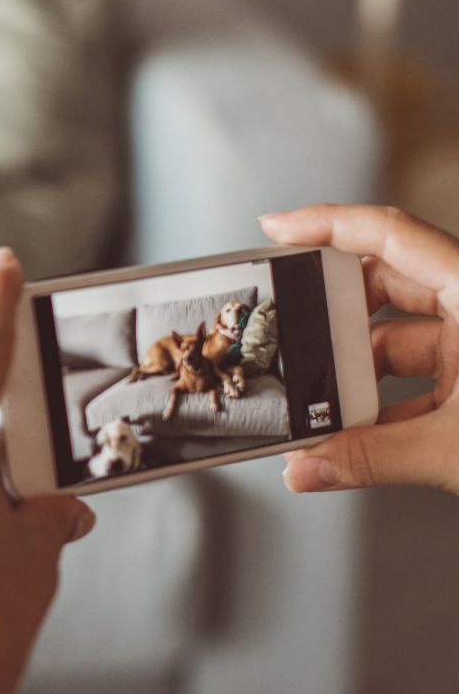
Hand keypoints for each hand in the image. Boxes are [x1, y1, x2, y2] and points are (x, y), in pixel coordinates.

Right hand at [261, 204, 458, 494]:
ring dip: (357, 374)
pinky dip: (385, 406)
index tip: (275, 227)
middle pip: (387, 285)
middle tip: (287, 330)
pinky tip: (355, 434)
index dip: (327, 224)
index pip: (392, 234)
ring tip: (318, 403)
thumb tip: (305, 469)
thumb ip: (374, 458)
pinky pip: (419, 382)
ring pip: (400, 340)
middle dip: (333, 315)